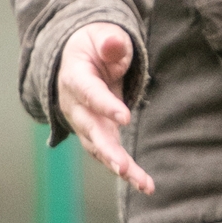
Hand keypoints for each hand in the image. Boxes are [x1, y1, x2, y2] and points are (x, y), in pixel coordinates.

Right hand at [57, 22, 154, 193]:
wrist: (81, 61)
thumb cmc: (95, 47)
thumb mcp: (102, 37)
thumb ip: (110, 42)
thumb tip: (115, 43)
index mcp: (75, 78)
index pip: (89, 93)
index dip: (104, 105)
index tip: (125, 117)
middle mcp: (76, 106)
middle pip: (90, 130)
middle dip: (107, 150)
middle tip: (122, 166)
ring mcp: (86, 124)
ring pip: (100, 149)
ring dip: (121, 168)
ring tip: (143, 184)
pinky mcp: (99, 136)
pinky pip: (111, 156)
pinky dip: (127, 172)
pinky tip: (146, 185)